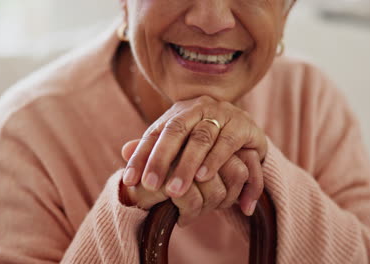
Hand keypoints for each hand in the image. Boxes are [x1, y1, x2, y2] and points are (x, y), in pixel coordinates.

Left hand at [122, 95, 265, 216]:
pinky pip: (228, 143)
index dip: (141, 156)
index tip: (129, 181)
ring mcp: (222, 113)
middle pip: (175, 131)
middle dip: (162, 160)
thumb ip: (154, 148)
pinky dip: (217, 162)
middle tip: (151, 186)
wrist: (246, 130)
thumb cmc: (206, 141)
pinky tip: (206, 178)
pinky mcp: (243, 125)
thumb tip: (123, 151)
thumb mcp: (180, 144)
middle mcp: (199, 108)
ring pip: (202, 138)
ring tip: (177, 189)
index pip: (154, 132)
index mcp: (179, 112)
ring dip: (188, 165)